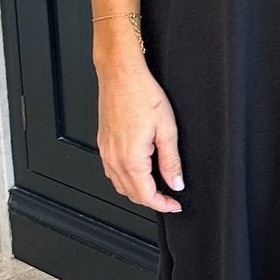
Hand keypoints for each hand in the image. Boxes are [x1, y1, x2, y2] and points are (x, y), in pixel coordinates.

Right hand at [95, 56, 184, 211]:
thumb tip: (176, 182)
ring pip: (120, 185)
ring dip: (138, 190)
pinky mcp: (103, 143)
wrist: (121, 75)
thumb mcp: (167, 129)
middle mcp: (114, 158)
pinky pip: (112, 171)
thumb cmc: (142, 94)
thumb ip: (171, 161)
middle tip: (169, 196)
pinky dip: (126, 178)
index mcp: (131, 158)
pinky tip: (139, 170)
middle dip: (151, 200)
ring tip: (157, 185)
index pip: (146, 196)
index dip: (163, 204)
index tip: (175, 204)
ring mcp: (105, 152)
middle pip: (131, 194)